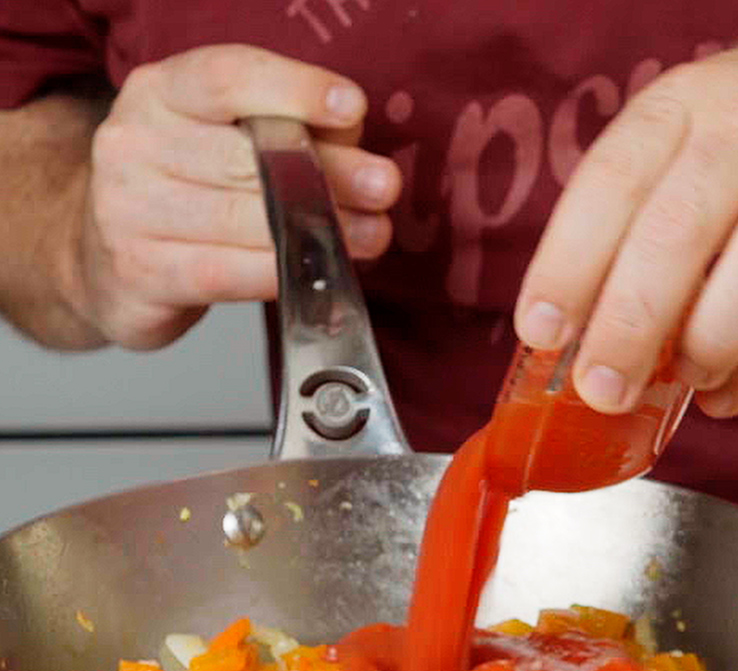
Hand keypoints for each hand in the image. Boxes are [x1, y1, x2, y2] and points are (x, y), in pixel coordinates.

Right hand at [73, 45, 400, 347]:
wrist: (101, 260)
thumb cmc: (181, 193)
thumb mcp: (222, 140)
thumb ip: (286, 132)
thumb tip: (353, 142)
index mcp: (158, 93)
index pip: (226, 76)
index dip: (293, 90)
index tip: (351, 108)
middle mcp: (133, 144)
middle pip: (247, 155)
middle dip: (328, 176)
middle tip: (383, 189)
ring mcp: (129, 212)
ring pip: (241, 218)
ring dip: (317, 232)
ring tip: (370, 237)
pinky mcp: (141, 273)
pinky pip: (224, 273)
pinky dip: (278, 273)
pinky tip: (314, 274)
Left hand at [514, 44, 737, 419]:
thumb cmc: (730, 156)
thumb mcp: (675, 158)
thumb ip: (628, 235)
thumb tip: (580, 351)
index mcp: (679, 108)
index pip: (611, 181)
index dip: (569, 263)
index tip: (540, 332)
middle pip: (675, 229)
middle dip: (631, 322)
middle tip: (603, 390)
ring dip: (709, 341)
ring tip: (688, 378)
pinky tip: (728, 394)